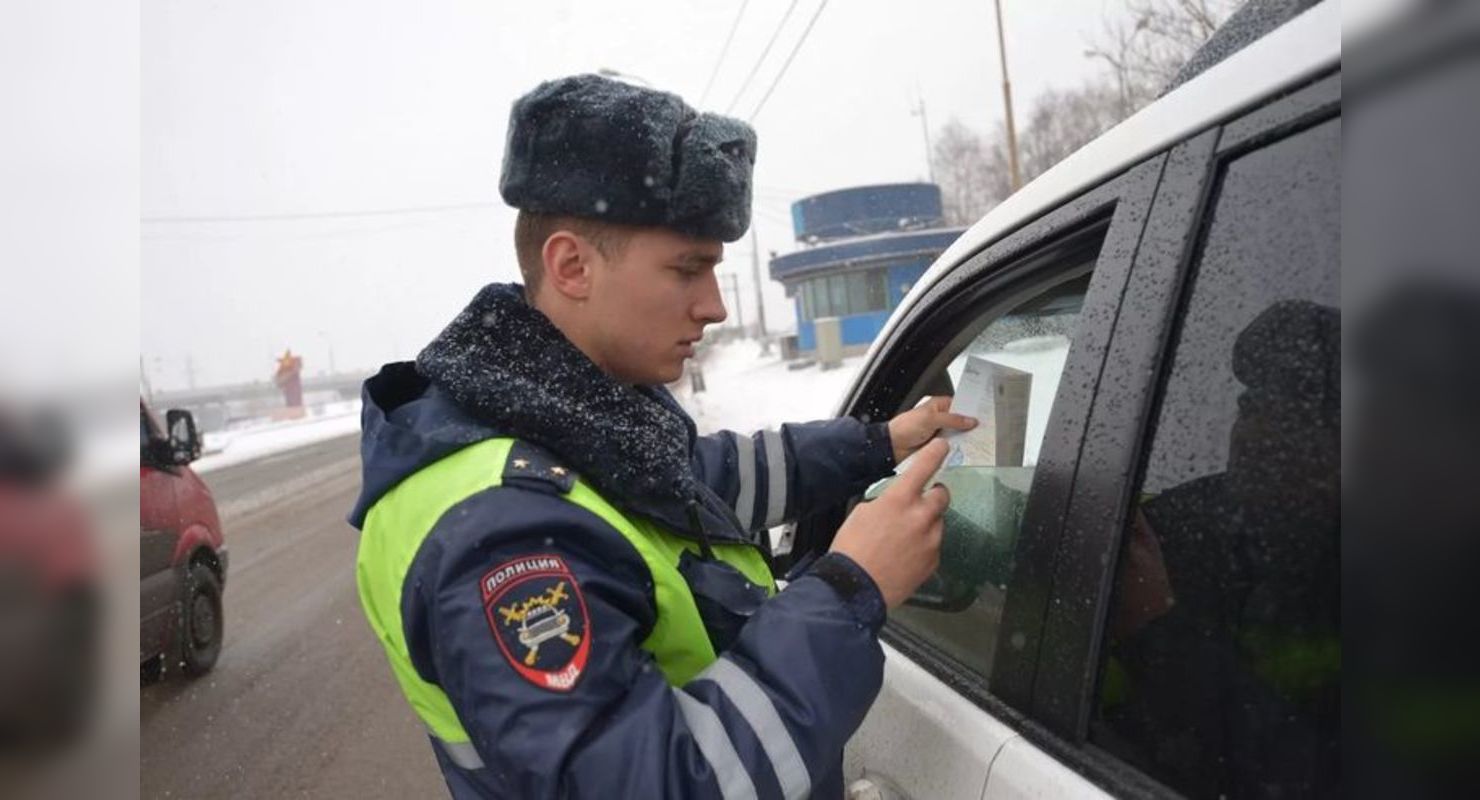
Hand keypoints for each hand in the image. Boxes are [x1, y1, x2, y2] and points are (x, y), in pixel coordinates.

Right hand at [830, 439, 951, 608]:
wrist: (856, 588)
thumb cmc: (852, 549)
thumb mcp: (862, 513)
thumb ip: (886, 502)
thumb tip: (897, 503)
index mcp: (900, 500)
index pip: (925, 467)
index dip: (935, 453)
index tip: (941, 446)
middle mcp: (921, 516)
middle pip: (942, 495)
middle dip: (934, 494)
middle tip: (921, 501)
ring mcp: (931, 540)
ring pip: (938, 521)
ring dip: (927, 523)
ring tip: (905, 537)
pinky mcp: (933, 560)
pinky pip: (934, 544)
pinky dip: (924, 545)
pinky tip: (906, 554)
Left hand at [887, 396, 977, 464]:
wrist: (892, 446)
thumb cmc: (905, 427)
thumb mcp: (931, 419)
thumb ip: (952, 419)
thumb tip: (970, 420)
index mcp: (938, 405)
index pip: (960, 404)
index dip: (971, 409)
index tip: (984, 413)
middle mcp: (940, 418)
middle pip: (961, 421)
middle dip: (970, 425)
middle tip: (985, 429)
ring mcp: (940, 433)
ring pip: (958, 435)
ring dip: (965, 439)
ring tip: (980, 441)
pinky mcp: (938, 446)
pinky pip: (952, 447)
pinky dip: (958, 449)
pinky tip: (968, 451)